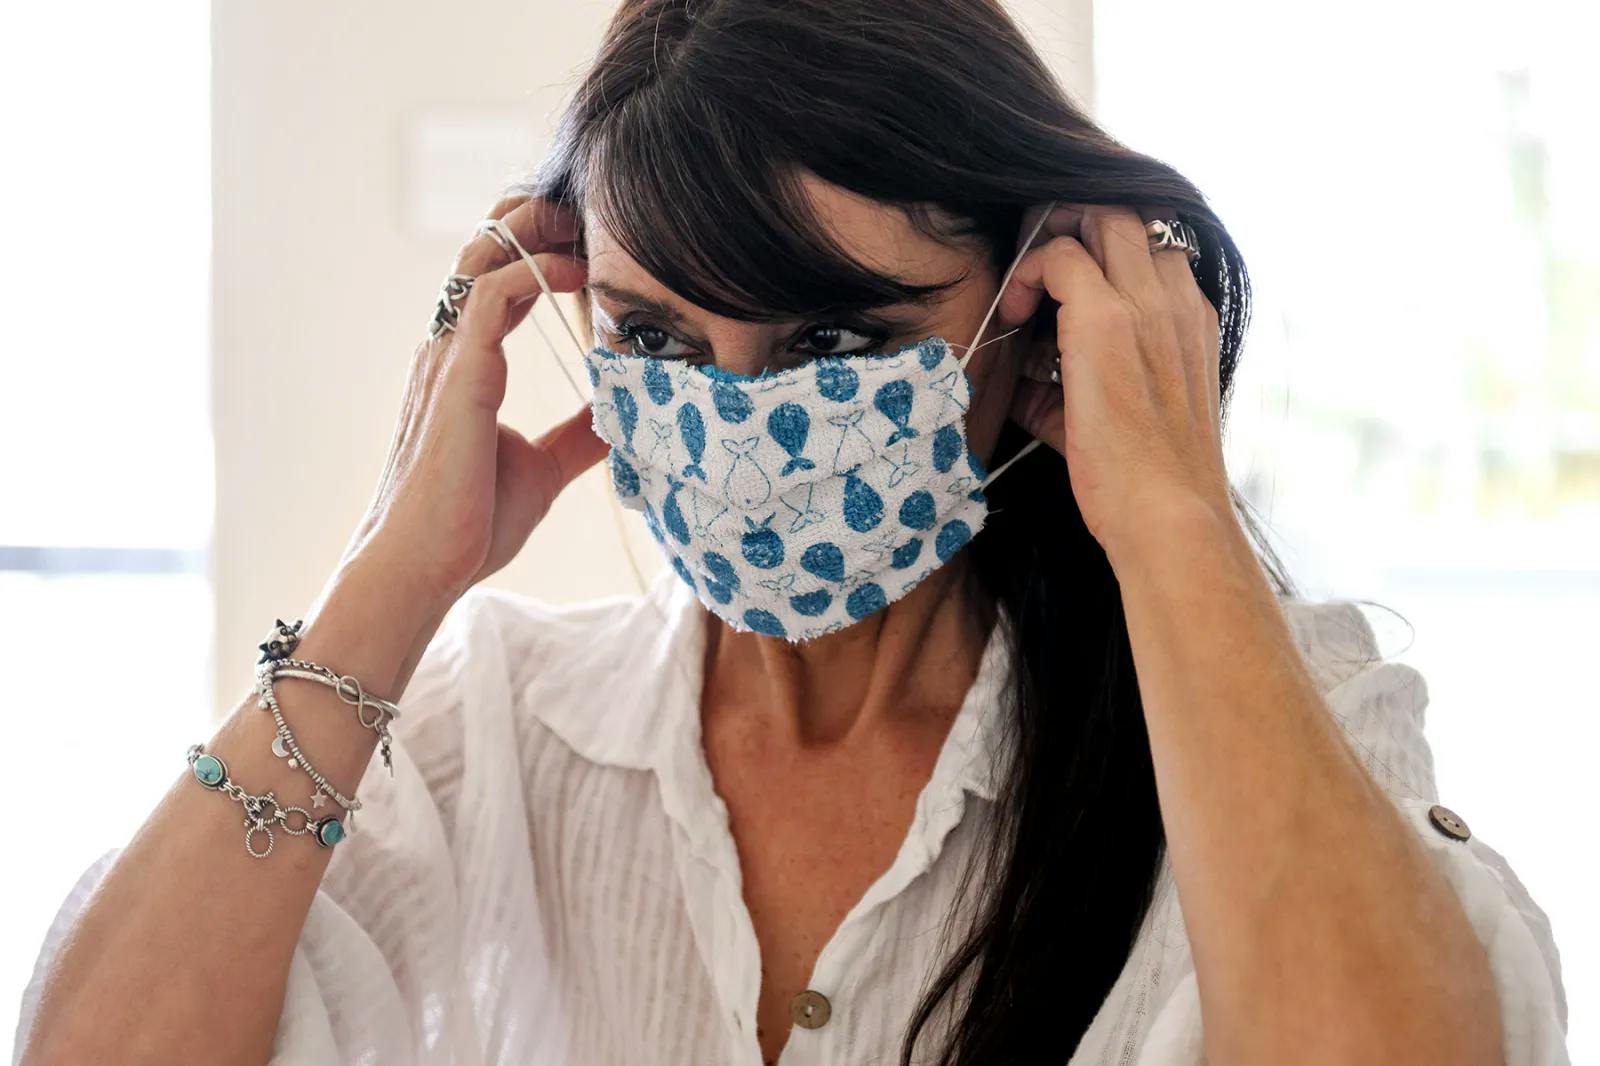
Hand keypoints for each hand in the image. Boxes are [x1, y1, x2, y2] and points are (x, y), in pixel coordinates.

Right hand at [344, 194, 607, 608]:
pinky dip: (535, 271)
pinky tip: (578, 277)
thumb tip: (617, 419)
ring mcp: (448, 356)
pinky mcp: (458, 374)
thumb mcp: (542, 469)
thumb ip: (576, 437)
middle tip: (589, 217)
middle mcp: (449, 349)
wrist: (425, 566)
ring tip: (586, 226)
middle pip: (482, 249)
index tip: (591, 246)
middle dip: (534, 220)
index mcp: (465, 364)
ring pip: (481, 256)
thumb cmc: (469, 524)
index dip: (541, 252)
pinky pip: (491, 294)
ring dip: (535, 229)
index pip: (497, 281)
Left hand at [999, 203, 1229, 558]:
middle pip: (1125, 209)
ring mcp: (1145, 304)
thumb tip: (1019, 381)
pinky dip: (1027, 273)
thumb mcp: (1110, 418)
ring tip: (1022, 286)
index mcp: (1189, 318)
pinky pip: (1057, 255)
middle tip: (1032, 265)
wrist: (1169, 517)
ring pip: (1098, 215)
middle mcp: (1175, 300)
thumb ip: (1068, 386)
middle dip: (1070, 220)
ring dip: (1049, 235)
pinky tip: (1013, 314)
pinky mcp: (1106, 320)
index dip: (1100, 242)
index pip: (1151, 239)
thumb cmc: (1140, 483)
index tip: (1058, 274)